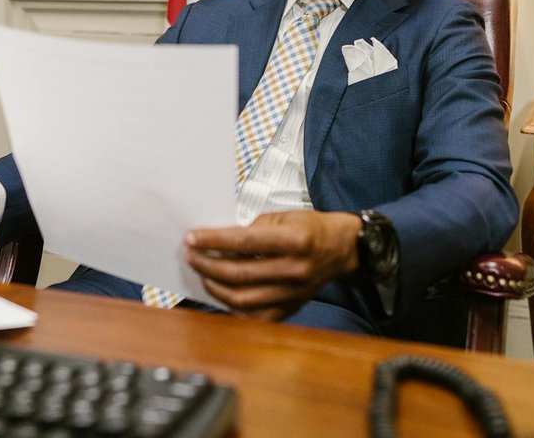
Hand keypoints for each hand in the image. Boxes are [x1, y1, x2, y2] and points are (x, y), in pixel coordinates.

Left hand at [184, 210, 360, 320]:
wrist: (341, 249)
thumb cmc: (311, 228)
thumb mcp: (283, 216)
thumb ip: (253, 228)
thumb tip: (220, 242)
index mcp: (294, 240)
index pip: (243, 241)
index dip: (212, 241)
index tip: (191, 238)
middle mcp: (294, 270)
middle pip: (238, 274)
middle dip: (207, 265)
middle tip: (192, 256)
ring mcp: (292, 294)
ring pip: (242, 300)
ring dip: (215, 287)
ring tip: (204, 274)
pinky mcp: (290, 308)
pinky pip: (254, 317)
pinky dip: (233, 308)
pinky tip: (222, 293)